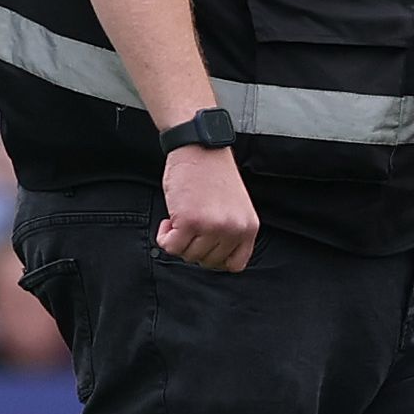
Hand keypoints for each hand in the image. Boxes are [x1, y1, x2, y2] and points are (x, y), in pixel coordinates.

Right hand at [157, 143, 261, 270]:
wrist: (200, 148)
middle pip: (208, 262)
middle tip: (189, 227)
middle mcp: (233, 229)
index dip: (215, 259)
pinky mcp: (189, 221)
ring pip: (188, 255)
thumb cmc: (213, 174)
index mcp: (248, 227)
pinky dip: (164, 237)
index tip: (204, 247)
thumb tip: (212, 256)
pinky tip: (169, 221)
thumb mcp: (235, 208)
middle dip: (194, 248)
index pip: (236, 265)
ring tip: (180, 219)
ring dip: (178, 240)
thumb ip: (230, 231)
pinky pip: (171, 246)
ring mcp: (212, 227)